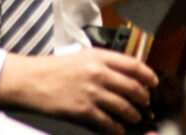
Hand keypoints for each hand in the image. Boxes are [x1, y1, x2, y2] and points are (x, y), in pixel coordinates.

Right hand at [0, 48, 157, 134]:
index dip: (148, 75)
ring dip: (133, 115)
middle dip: (144, 99)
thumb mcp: (81, 57)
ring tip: (133, 117)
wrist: (32, 81)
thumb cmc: (53, 69)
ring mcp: (92, 93)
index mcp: (98, 57)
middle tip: (145, 103)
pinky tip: (117, 128)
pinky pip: (110, 124)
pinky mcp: (85, 111)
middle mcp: (98, 73)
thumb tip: (124, 73)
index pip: (133, 65)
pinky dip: (117, 128)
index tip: (153, 82)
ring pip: (125, 108)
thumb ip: (103, 63)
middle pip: (134, 88)